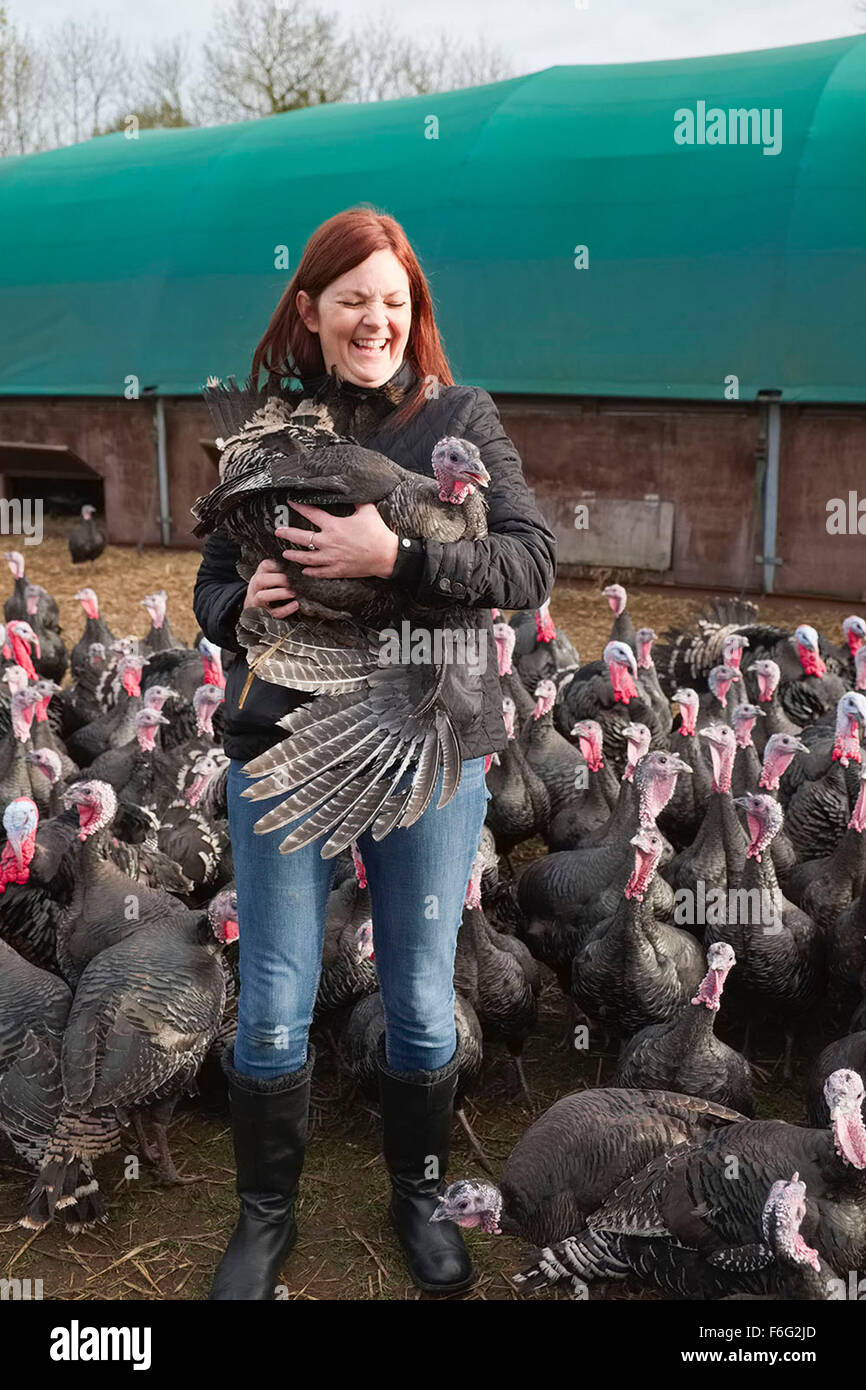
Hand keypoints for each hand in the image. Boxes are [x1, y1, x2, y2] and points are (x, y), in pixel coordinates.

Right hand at [245, 558, 298, 618]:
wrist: (253, 611)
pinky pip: (273, 612)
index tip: (287, 568)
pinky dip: (285, 609)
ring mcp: (257, 602)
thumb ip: (277, 574)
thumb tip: (295, 568)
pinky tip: (295, 605)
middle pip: (260, 580)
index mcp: (258, 577)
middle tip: (291, 582)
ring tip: (293, 593)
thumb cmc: (265, 593)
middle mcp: (255, 589)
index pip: (264, 566)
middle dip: (278, 579)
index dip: (275, 565)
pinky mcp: (265, 614)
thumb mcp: (267, 581)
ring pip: (262, 596)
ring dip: (279, 593)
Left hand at [277, 501, 398, 579]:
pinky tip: (304, 571)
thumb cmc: (378, 532)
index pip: (312, 514)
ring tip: (285, 555)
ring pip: (306, 558)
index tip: (291, 502)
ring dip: (294, 556)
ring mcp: (331, 558)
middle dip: (287, 534)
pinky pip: (319, 572)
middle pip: (301, 538)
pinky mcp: (337, 570)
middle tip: (278, 532)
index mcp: (334, 526)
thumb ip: (356, 501)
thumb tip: (351, 489)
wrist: (387, 555)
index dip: (300, 506)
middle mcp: (329, 542)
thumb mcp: (367, 511)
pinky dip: (310, 572)